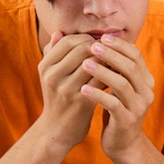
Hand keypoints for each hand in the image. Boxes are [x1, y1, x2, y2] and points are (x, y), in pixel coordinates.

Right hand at [37, 31, 105, 147]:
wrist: (56, 131)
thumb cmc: (57, 99)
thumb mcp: (49, 75)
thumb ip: (52, 53)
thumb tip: (59, 31)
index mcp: (45, 66)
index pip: (69, 40)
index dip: (86, 39)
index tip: (98, 45)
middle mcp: (53, 76)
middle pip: (82, 48)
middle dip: (99, 48)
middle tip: (110, 52)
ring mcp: (66, 89)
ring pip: (93, 63)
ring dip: (108, 60)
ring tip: (116, 60)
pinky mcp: (81, 102)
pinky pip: (100, 81)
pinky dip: (110, 75)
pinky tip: (117, 75)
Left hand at [78, 34, 154, 157]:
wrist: (123, 143)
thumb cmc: (117, 110)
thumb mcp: (120, 87)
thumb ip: (116, 68)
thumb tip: (101, 41)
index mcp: (146, 81)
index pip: (136, 56)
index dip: (119, 45)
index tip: (101, 37)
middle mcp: (146, 92)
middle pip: (130, 67)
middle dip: (110, 55)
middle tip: (92, 46)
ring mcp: (138, 107)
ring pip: (122, 84)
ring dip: (102, 72)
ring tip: (84, 64)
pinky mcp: (127, 121)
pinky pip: (113, 104)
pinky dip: (97, 95)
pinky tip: (83, 89)